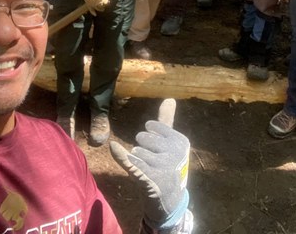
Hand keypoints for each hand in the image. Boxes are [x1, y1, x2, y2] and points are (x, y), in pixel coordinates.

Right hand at [78, 0, 108, 12]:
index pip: (106, 3)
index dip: (107, 3)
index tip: (108, 2)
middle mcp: (98, 1)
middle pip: (102, 6)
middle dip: (103, 6)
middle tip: (104, 6)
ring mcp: (93, 3)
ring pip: (97, 8)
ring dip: (100, 9)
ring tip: (102, 9)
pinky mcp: (88, 3)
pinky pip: (91, 9)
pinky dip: (93, 12)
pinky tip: (95, 14)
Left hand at [110, 99, 189, 230]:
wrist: (170, 198)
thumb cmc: (168, 165)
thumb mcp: (171, 142)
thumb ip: (167, 120)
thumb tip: (169, 98)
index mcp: (180, 140)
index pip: (152, 126)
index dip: (150, 136)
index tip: (159, 149)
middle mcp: (174, 152)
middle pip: (142, 137)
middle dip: (143, 147)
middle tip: (154, 161)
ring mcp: (163, 165)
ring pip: (136, 151)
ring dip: (138, 160)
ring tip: (150, 170)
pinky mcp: (150, 178)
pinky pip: (131, 162)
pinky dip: (122, 156)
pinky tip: (114, 148)